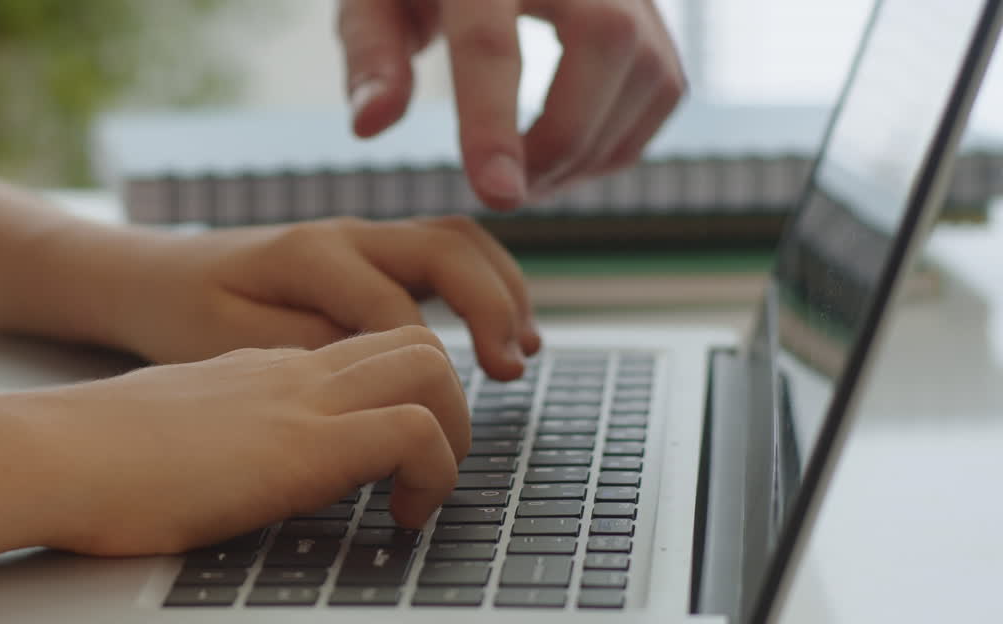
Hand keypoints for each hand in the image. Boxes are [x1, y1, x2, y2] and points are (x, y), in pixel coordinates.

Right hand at [31, 326, 468, 554]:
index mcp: (264, 367)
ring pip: (432, 364)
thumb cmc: (95, 455)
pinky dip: (434, 475)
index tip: (395, 462)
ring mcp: (302, 399)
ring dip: (454, 433)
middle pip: (416, 338)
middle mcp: (293, 370)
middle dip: (452, 402)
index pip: (366, 351)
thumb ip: (226, 432)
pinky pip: (414, 431)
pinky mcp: (305, 444)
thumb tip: (240, 470)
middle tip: (431, 468)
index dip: (402, 396)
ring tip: (422, 493)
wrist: (52, 452)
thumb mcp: (180, 428)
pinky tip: (400, 518)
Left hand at [63, 216, 540, 380]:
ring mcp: (356, 238)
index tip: (428, 459)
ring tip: (524, 351)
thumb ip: (308, 357)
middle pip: (447, 252)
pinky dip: (480, 286)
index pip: (399, 319)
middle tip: (512, 371)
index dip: (427, 388)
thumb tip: (382, 378)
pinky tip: (498, 330)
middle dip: (492, 308)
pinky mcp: (362, 255)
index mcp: (310, 258)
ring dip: (500, 290)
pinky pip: (439, 256)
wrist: (147, 280)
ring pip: (455, 242)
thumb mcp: (229, 348)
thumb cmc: (180, 317)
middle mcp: (342, 235)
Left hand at [338, 0, 684, 208]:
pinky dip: (615, 144)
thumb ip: (370, 57)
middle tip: (506, 191)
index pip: (492, 42)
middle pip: (601, 48)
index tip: (497, 196)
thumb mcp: (374, 0)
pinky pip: (661, 91)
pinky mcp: (657, 15)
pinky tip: (562, 156)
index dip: (494, 124)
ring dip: (588, 152)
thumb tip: (371, 126)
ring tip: (529, 177)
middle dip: (558, 141)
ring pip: (646, 72)